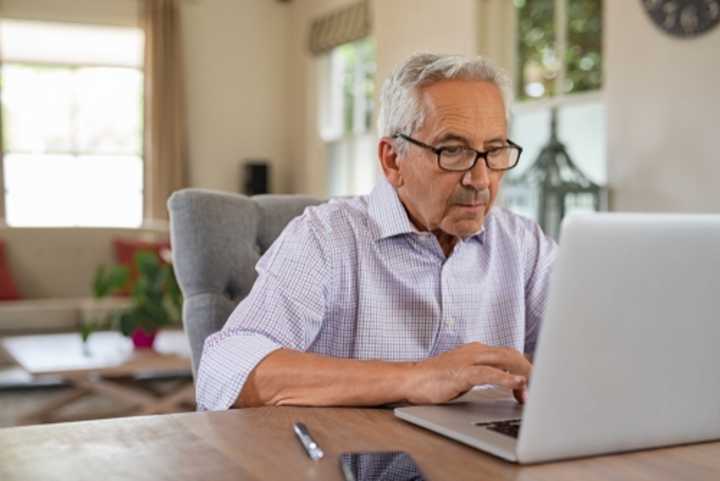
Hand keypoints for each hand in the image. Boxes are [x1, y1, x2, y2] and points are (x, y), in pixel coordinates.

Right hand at [404, 342, 531, 404]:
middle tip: (542, 387)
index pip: (509, 354)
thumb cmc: (435, 379)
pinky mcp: (461, 373)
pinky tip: (517, 384)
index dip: (525, 367)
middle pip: (512, 354)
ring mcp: (468, 360)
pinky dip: (506, 378)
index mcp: (477, 350)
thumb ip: (485, 374)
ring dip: (523, 373)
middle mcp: (475, 351)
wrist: (410, 379)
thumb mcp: (466, 374)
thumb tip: (507, 383)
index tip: (536, 383)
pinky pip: (488, 373)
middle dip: (530, 369)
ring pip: (505, 360)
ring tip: (536, 387)